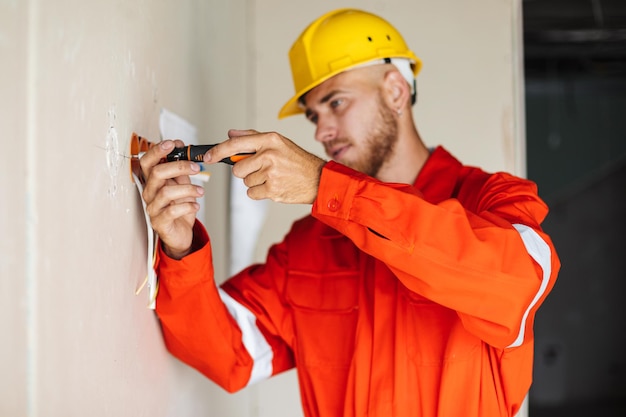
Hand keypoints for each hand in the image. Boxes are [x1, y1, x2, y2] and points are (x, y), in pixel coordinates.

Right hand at [139, 140, 204, 258]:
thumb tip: (183, 151)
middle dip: (178, 166)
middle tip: (196, 167)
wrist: (181, 232)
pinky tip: (196, 206)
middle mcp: (150, 193)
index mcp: (153, 181)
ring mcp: (153, 208)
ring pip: (166, 192)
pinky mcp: (159, 222)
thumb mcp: (182, 185)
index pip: (147, 161)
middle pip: (156, 173)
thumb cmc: (179, 208)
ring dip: (188, 189)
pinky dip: (187, 206)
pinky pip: (172, 211)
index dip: (157, 151)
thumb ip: (181, 171)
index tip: (174, 143)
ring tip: (201, 191)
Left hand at [205, 129, 325, 203]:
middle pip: (238, 169)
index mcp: (269, 140)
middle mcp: (269, 155)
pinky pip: (252, 193)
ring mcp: (271, 173)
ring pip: (246, 182)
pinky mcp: (272, 190)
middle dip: (245, 171)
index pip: (235, 144)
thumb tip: (230, 134)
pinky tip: (274, 186)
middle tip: (261, 169)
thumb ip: (252, 137)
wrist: (318, 179)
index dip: (217, 151)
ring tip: (273, 177)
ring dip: (256, 182)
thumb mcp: (278, 142)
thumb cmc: (298, 160)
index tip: (208, 156)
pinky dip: (260, 192)